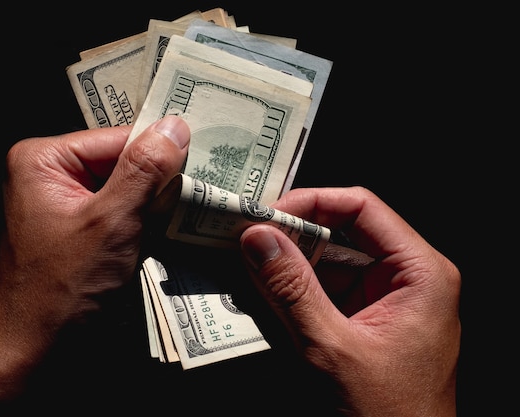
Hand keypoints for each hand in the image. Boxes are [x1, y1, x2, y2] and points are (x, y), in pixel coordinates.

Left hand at [0, 115, 189, 416]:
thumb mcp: (110, 222)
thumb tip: (175, 126)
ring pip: (126, 191)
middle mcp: (50, 176)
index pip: (118, 139)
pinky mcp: (79, 234)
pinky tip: (175, 231)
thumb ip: (144, 171)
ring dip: (158, 204)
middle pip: (122, 163)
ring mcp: (64, 207)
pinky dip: (146, 224)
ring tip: (196, 212)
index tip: (208, 160)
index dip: (162, 150)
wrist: (30, 355)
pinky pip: (120, 216)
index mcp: (43, 160)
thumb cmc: (60, 290)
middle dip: (161, 180)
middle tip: (207, 188)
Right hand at [239, 186, 460, 416]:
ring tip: (249, 267)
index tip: (268, 214)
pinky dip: (294, 293)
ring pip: (330, 263)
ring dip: (289, 266)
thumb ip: (292, 291)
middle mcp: (406, 279)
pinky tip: (265, 295)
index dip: (312, 203)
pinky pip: (326, 292)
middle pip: (344, 233)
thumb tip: (259, 239)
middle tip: (249, 238)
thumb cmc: (390, 415)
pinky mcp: (366, 321)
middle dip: (294, 236)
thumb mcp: (333, 349)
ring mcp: (385, 300)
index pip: (362, 209)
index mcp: (420, 273)